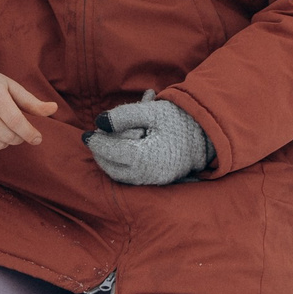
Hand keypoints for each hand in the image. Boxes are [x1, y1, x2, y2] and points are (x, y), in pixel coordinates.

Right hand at [0, 55, 58, 155]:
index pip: (15, 120)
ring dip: (6, 142)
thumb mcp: (11, 86)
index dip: (29, 133)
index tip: (37, 138)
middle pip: (7, 136)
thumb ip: (32, 101)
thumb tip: (54, 109)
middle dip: (19, 137)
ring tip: (3, 128)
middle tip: (19, 130)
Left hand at [84, 90, 213, 185]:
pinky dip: (120, 167)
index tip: (85, 134)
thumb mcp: (151, 111)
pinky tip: (117, 154)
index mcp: (146, 157)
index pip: (112, 152)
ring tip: (103, 146)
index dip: (96, 142)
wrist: (207, 133)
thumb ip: (123, 115)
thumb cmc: (179, 119)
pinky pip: (131, 178)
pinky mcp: (158, 182)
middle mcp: (148, 174)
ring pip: (120, 176)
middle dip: (100, 153)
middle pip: (112, 168)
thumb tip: (99, 123)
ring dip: (108, 162)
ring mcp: (154, 181)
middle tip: (94, 139)